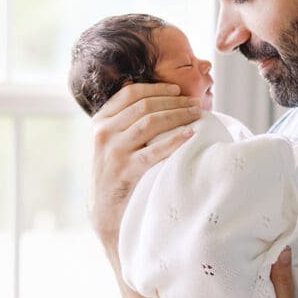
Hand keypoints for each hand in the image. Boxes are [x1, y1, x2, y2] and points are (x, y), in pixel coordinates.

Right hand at [88, 81, 200, 249]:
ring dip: (177, 115)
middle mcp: (104, 132)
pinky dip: (173, 140)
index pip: (130, 94)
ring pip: (150, 123)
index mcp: (101, 121)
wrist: (104, 209)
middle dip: (174, 101)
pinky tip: (189, 135)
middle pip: (144, 106)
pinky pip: (153, 151)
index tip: (177, 89)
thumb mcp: (113, 141)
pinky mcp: (125, 170)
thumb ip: (127, 120)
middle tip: (196, 103)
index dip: (156, 88)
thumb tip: (159, 96)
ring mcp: (113, 151)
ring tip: (197, 115)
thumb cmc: (117, 171)